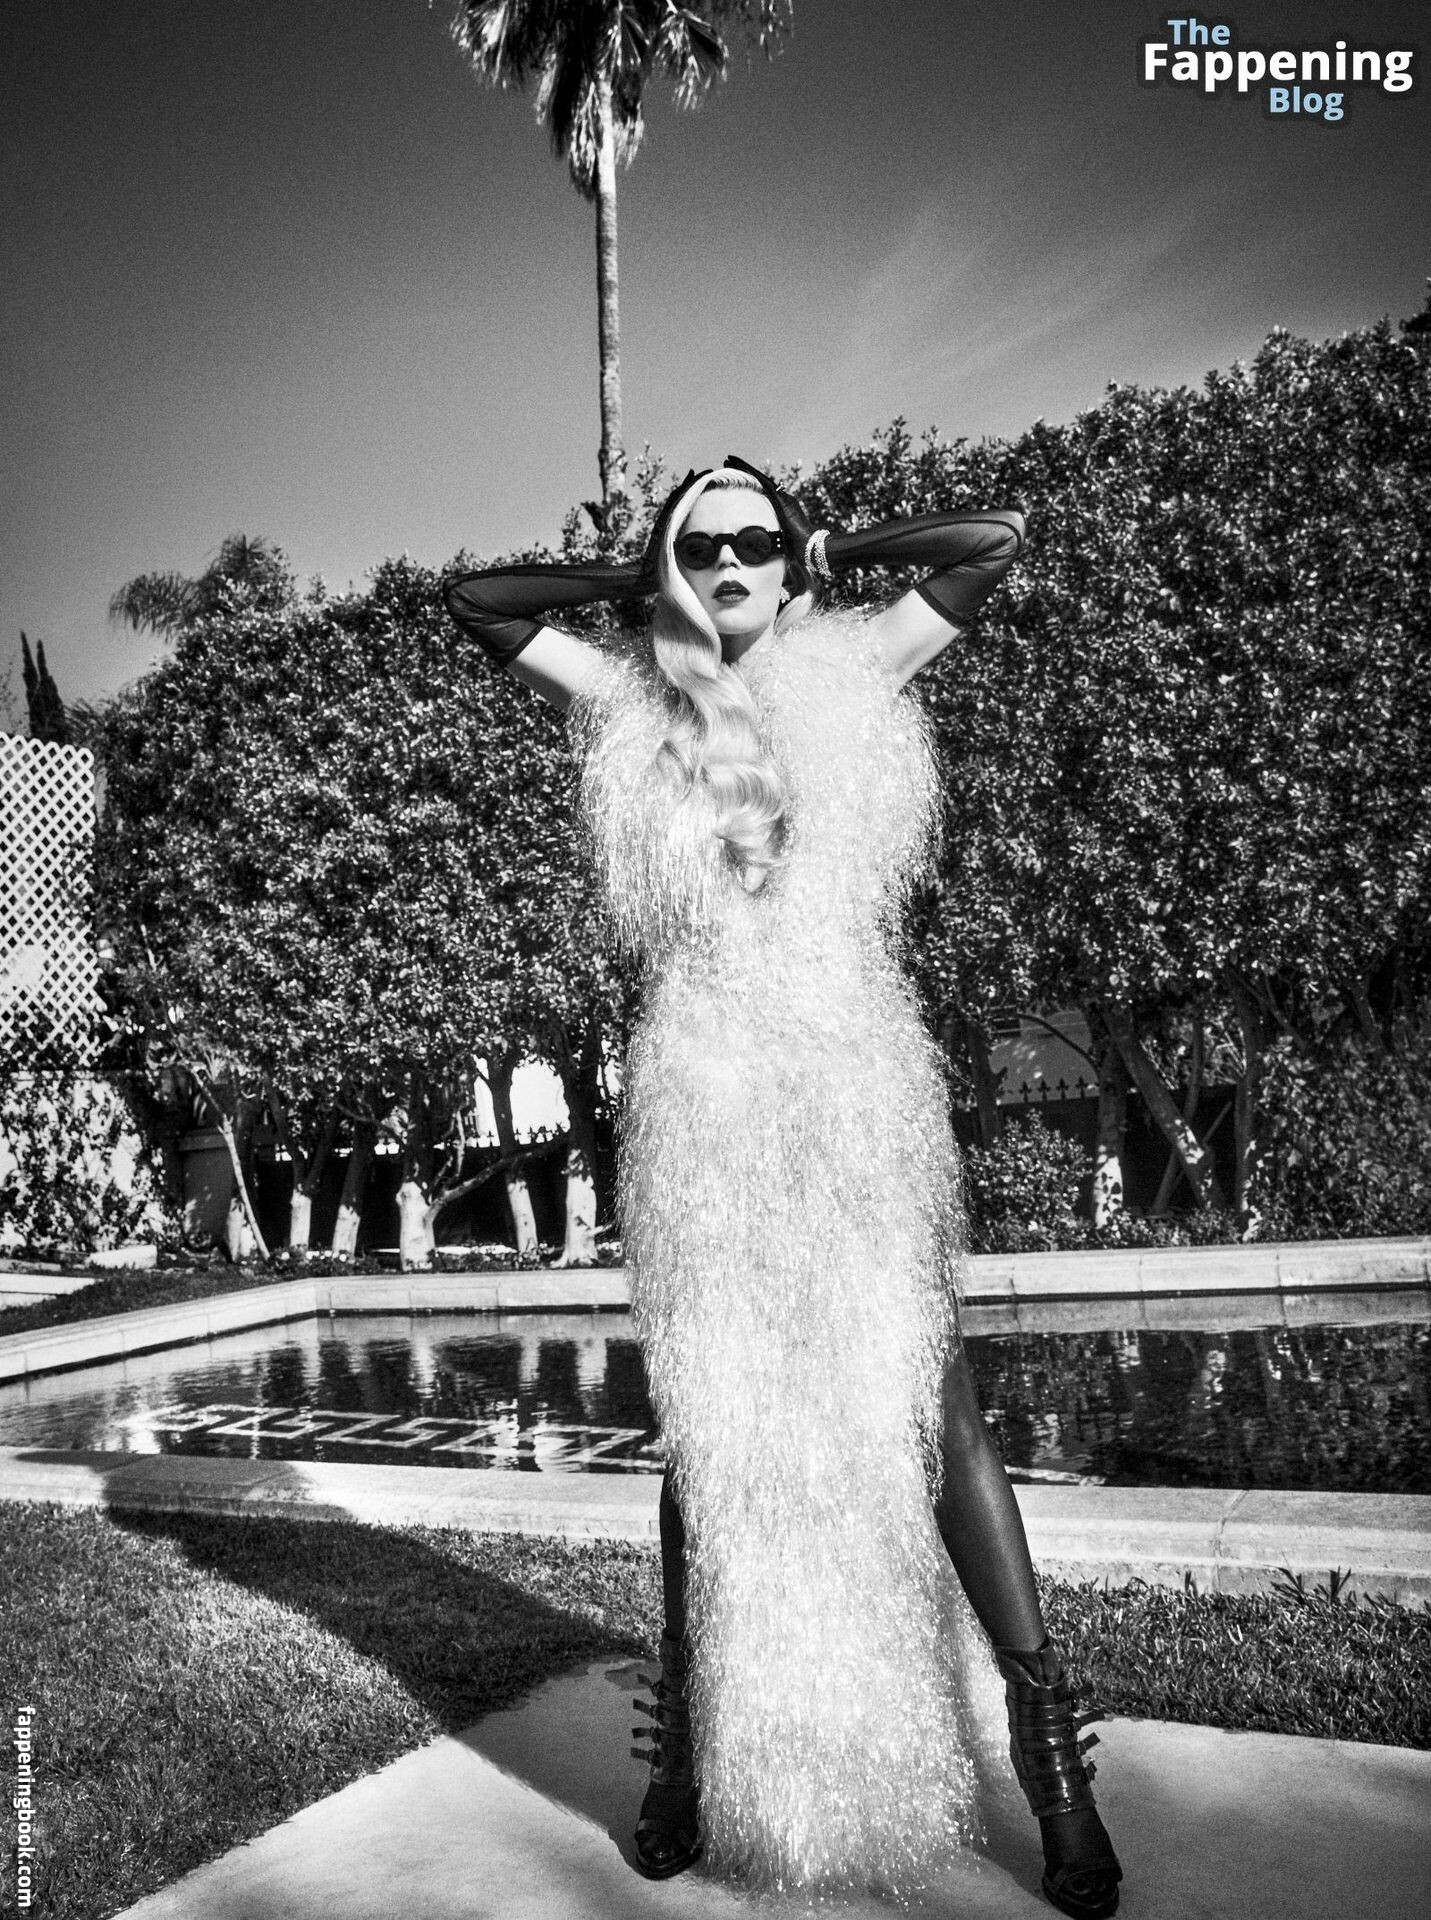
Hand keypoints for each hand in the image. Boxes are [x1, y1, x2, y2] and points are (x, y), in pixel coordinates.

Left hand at [721, 455, 819, 577]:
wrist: (810, 547)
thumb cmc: (797, 549)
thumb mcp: (780, 541)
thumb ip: (772, 538)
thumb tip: (765, 547)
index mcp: (782, 505)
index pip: (762, 489)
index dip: (750, 480)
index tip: (736, 473)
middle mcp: (783, 498)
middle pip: (760, 480)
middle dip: (743, 469)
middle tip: (728, 460)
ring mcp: (783, 497)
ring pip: (760, 478)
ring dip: (744, 468)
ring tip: (729, 460)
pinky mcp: (782, 500)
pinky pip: (764, 484)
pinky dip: (752, 475)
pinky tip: (741, 468)